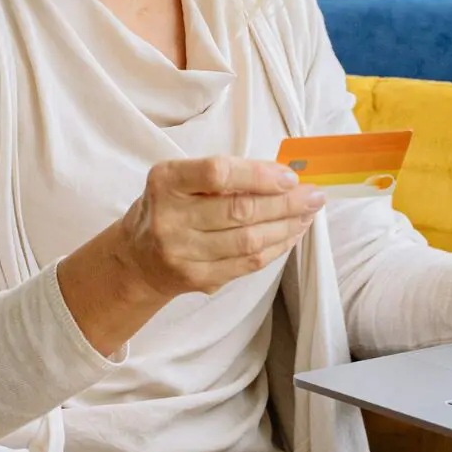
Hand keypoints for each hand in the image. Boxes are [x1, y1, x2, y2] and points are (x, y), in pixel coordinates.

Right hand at [115, 156, 325, 298]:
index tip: (289, 177)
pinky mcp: (198, 278)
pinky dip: (276, 248)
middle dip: (285, 203)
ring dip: (286, 226)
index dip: (258, 175)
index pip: (217, 173)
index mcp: (166, 182)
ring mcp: (182, 253)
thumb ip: (226, 175)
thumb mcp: (181, 180)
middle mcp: (169, 218)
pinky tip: (291, 234)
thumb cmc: (168, 208)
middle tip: (314, 195)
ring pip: (248, 241)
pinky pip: (248, 264)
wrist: (136, 258)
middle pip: (239, 211)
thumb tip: (283, 176)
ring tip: (307, 214)